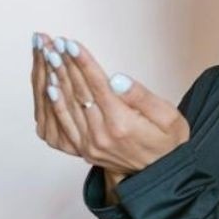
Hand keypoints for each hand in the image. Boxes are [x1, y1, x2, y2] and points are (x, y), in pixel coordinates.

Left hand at [37, 34, 189, 175]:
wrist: (161, 175)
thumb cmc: (168, 141)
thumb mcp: (169, 117)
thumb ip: (142, 97)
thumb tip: (116, 79)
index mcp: (122, 123)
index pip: (97, 85)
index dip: (83, 63)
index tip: (71, 44)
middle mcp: (101, 135)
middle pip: (80, 93)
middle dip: (66, 65)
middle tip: (55, 43)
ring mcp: (90, 145)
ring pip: (69, 106)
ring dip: (58, 79)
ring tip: (50, 56)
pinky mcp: (84, 150)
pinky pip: (65, 123)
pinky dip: (56, 103)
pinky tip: (50, 86)